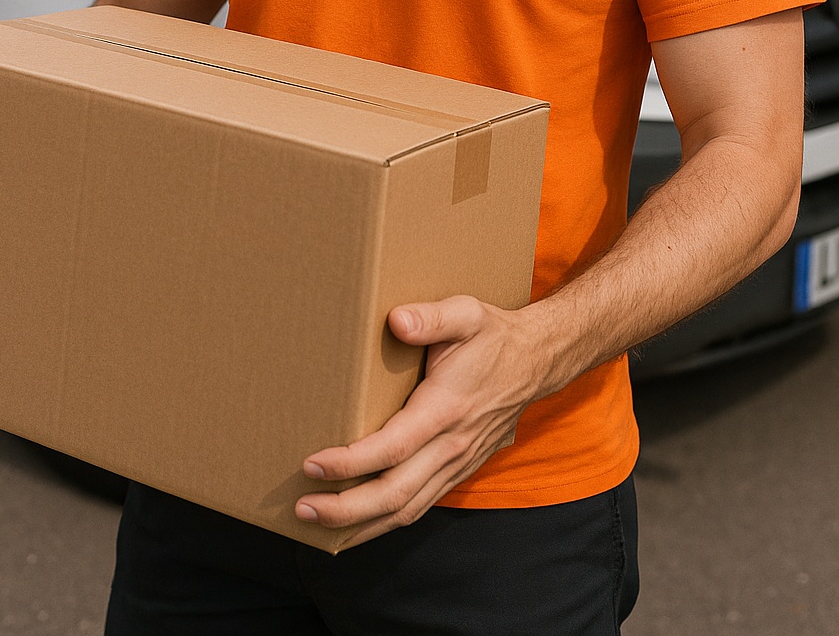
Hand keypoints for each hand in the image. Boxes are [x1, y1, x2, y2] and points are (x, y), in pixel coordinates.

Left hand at [295, 295, 537, 546]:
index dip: (350, 462)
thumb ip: (432, 317)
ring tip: (316, 522)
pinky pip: (419, 506)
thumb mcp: (466, 313)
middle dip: (345, 508)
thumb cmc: (493, 336)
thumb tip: (397, 321)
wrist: (536, 362)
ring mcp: (457, 463)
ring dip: (360, 524)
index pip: (392, 448)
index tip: (312, 463)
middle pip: (395, 494)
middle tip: (302, 506)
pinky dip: (385, 521)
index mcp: (446, 409)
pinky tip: (357, 524)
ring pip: (406, 510)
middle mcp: (452, 445)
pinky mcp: (458, 470)